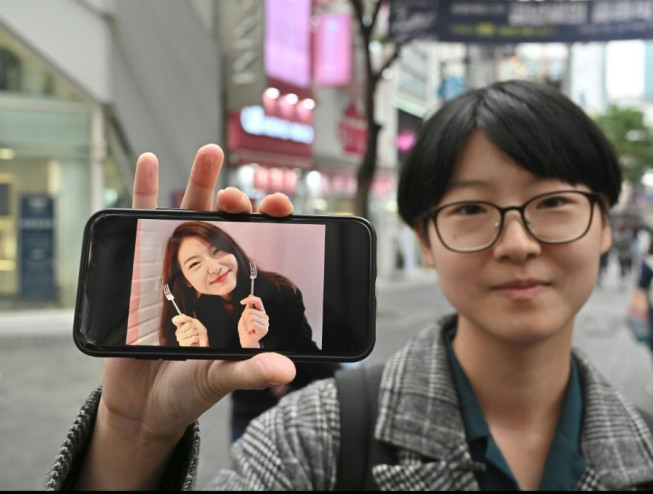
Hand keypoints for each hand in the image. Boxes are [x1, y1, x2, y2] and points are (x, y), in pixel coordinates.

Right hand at [77, 144, 296, 489]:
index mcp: (234, 294)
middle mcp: (208, 275)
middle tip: (239, 196)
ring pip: (189, 215)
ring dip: (200, 182)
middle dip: (236, 204)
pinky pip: (141, 224)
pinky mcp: (139, 269)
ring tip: (211, 152)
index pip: (257, 248)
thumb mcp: (220, 379)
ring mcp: (174, 268)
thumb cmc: (187, 390)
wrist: (142, 404)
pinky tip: (150, 161)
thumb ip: (249, 370)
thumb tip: (285, 368)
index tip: (280, 204)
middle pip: (226, 226)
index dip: (271, 224)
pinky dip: (144, 191)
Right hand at [172, 315, 209, 346]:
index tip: (189, 320)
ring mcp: (180, 339)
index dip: (182, 318)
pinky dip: (196, 339)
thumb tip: (181, 315)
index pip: (175, 320)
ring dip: (195, 334)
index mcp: (181, 326)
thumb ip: (187, 319)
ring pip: (188, 332)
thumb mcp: (196, 323)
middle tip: (195, 330)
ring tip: (196, 336)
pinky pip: (191, 339)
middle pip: (184, 326)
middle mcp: (179, 332)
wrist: (204, 342)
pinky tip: (195, 340)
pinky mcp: (183, 345)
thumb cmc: (200, 334)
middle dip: (193, 327)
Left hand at [238, 295, 268, 347]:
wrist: (245, 341)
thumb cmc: (244, 330)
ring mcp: (266, 323)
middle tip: (247, 325)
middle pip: (251, 310)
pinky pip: (253, 323)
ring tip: (249, 328)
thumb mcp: (244, 317)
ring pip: (252, 316)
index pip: (258, 301)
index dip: (250, 299)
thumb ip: (248, 308)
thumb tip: (250, 296)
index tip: (241, 302)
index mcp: (260, 312)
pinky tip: (250, 331)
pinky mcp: (265, 329)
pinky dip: (248, 328)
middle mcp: (265, 316)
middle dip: (245, 318)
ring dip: (246, 324)